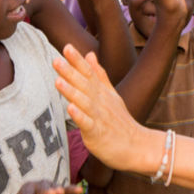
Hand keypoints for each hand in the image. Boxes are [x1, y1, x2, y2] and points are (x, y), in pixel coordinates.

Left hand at [1, 180, 82, 193]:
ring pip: (57, 187)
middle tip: (53, 193)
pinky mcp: (62, 192)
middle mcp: (41, 185)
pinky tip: (80, 190)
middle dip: (48, 191)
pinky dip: (73, 190)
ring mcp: (52, 187)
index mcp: (28, 188)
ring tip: (65, 192)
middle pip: (44, 188)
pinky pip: (68, 190)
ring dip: (62, 189)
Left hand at [54, 45, 150, 172]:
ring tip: (58, 80)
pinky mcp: (97, 133)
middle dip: (70, 71)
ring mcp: (99, 117)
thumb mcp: (111, 94)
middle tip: (56, 59)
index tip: (67, 46)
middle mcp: (100, 101)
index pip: (89, 72)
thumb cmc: (120, 121)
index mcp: (101, 92)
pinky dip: (79, 116)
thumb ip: (99, 74)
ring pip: (84, 102)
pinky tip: (70, 108)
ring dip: (71, 91)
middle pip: (84, 84)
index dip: (77, 60)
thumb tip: (90, 54)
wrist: (137, 146)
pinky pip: (87, 123)